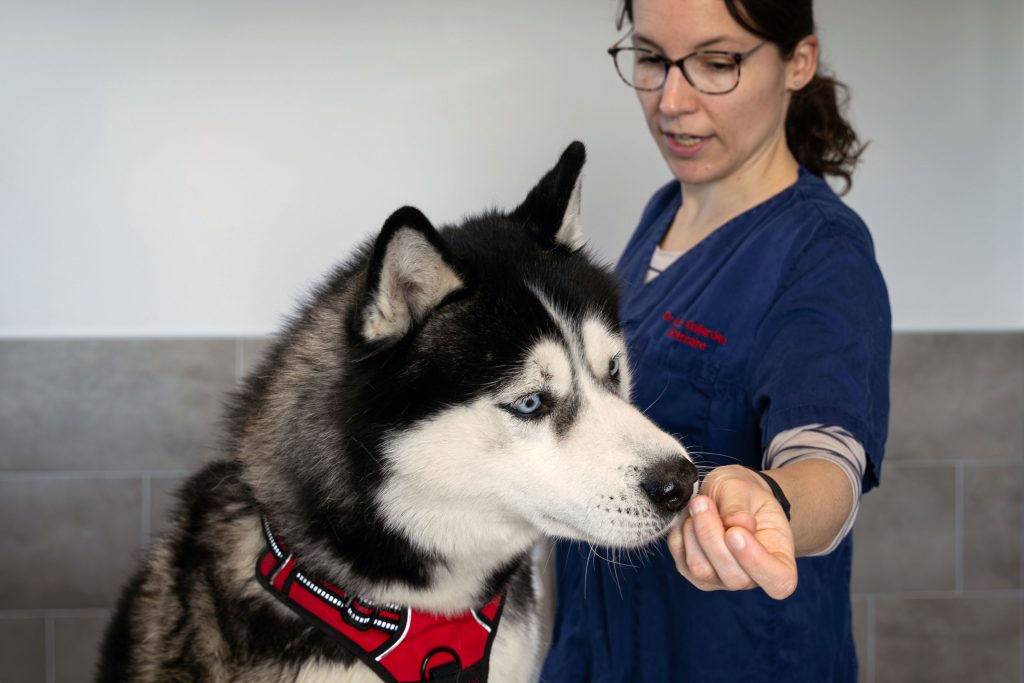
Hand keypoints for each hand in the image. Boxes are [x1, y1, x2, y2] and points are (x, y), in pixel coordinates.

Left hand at [667, 465, 796, 599]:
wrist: (730, 497)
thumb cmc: (745, 495)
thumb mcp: (746, 488)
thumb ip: (741, 506)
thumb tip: (738, 523)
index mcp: (779, 559)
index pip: (778, 581)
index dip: (757, 562)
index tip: (736, 532)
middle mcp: (751, 578)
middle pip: (734, 577)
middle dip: (713, 537)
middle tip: (703, 503)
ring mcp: (720, 579)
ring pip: (702, 570)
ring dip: (694, 533)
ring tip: (698, 504)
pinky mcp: (693, 574)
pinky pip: (682, 560)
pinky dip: (681, 535)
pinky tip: (690, 516)